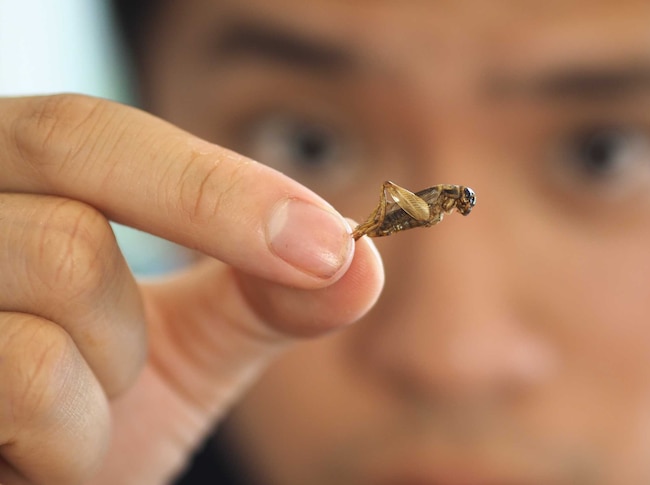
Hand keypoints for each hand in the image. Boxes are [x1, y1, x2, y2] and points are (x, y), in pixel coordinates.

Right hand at [0, 94, 383, 484]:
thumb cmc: (85, 416)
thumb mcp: (180, 346)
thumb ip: (263, 297)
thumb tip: (362, 261)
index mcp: (3, 181)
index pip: (87, 133)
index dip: (217, 187)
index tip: (331, 243)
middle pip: (73, 220)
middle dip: (136, 319)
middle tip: (137, 369)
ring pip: (57, 289)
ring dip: (107, 384)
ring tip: (69, 415)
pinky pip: (23, 388)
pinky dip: (68, 445)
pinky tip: (31, 459)